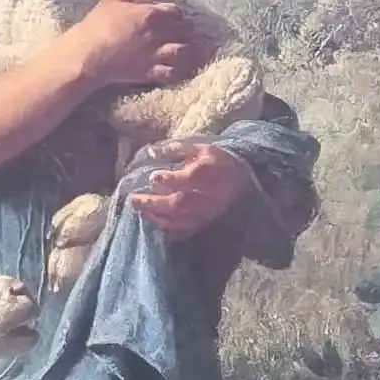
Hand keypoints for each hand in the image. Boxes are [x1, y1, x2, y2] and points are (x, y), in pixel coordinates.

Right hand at [68, 0, 200, 89]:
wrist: (87, 55)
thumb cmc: (97, 24)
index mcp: (151, 14)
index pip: (176, 10)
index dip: (175, 12)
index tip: (171, 15)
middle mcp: (159, 33)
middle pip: (184, 29)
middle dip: (184, 28)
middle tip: (180, 30)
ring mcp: (156, 54)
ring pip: (183, 50)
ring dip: (184, 47)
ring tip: (180, 47)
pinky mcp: (150, 72)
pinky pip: (173, 72)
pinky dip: (177, 69)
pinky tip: (174, 66)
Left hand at [127, 141, 257, 239]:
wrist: (245, 182)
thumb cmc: (220, 162)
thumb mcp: (202, 148)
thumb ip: (178, 149)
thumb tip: (154, 150)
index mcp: (204, 174)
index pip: (185, 179)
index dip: (167, 179)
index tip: (153, 177)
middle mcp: (204, 196)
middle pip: (177, 203)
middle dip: (153, 202)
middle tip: (134, 199)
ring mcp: (204, 212)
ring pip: (178, 219)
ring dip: (156, 216)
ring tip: (140, 210)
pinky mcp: (205, 222)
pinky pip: (185, 230)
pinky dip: (169, 229)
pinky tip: (156, 223)